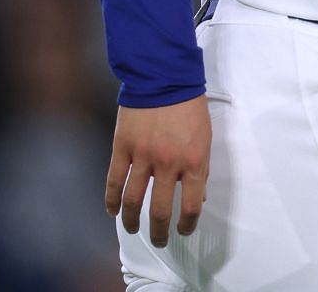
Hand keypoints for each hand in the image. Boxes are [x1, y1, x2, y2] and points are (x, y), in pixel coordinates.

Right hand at [105, 95, 209, 247]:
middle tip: (159, 241)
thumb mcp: (205, 137)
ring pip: (134, 199)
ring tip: (132, 230)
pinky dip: (112, 198)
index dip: (187, 224)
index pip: (191, 205)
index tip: (183, 230)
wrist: (163, 76)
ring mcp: (143, 156)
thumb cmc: (188, 106)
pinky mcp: (122, 147)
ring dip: (133, 220)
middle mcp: (168, 164)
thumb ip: (200, 168)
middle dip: (160, 231)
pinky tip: (112, 211)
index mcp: (193, 162)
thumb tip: (197, 195)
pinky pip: (115, 179)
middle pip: (161, 210)